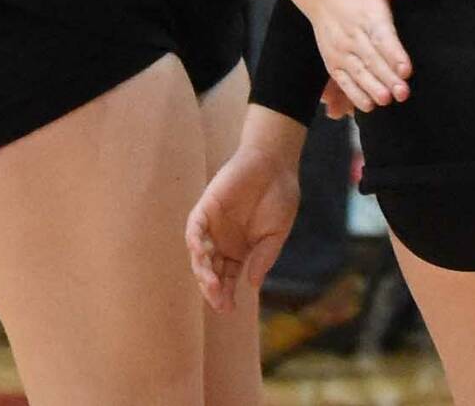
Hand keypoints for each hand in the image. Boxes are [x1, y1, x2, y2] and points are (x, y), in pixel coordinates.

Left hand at [186, 144, 299, 313]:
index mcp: (240, 249)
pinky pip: (194, 230)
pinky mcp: (205, 209)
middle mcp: (222, 241)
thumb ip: (264, 257)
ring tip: (213, 284)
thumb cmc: (279, 196)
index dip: (226, 294)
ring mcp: (212, 226)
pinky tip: (204, 256)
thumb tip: (253, 284)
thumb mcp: (276, 233)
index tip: (229, 310)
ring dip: (204, 272)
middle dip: (213, 289)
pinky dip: (196, 244)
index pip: (228, 278)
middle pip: (211, 271)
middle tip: (219, 301)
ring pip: (200, 255)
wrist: (275, 164)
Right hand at [302, 0, 418, 111]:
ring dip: (372, 89)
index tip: (406, 70)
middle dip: (388, 78)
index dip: (394, 54)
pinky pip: (343, 79)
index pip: (382, 36)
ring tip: (387, 101)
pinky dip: (354, 93)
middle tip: (404, 94)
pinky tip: (369, 106)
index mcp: (367, 12)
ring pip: (358, 72)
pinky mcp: (332, 58)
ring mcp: (340, 48)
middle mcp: (352, 33)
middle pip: (372, 59)